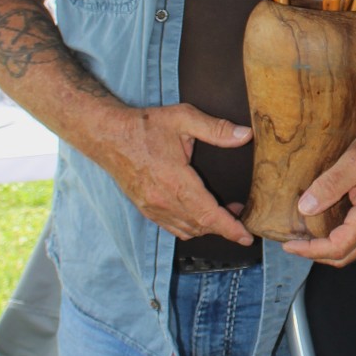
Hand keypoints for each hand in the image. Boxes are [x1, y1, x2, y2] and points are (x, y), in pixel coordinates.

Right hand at [96, 102, 254, 244]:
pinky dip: (190, 227)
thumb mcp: (183, 119)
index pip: (209, 215)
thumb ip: (216, 129)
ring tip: (222, 213)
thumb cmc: (145, 126)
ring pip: (187, 230)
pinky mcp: (146, 209)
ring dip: (207, 226)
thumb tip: (245, 135)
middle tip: (239, 213)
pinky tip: (198, 215)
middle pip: (201, 226)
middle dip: (224, 226)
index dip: (230, 228)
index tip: (246, 237)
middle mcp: (163, 200)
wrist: (108, 136)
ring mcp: (153, 207)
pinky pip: (173, 227)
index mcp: (175, 181)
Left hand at [282, 124, 355, 265]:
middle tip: (293, 245)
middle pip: (345, 256)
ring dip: (327, 249)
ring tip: (305, 238)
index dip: (311, 250)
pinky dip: (337, 239)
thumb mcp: (352, 162)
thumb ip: (329, 186)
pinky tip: (323, 227)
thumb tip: (305, 208)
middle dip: (317, 254)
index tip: (289, 245)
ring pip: (351, 249)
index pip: (338, 247)